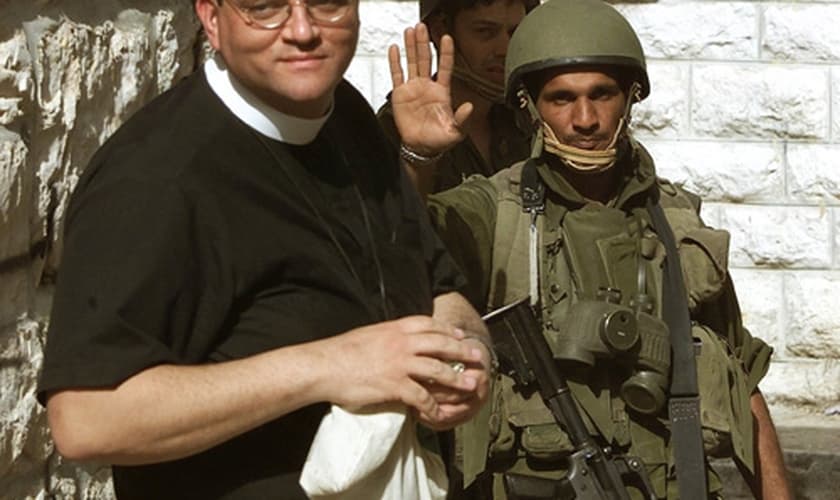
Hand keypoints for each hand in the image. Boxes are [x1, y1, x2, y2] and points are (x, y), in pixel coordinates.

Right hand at [317, 316, 484, 426]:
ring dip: (456, 378)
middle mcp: (401, 343)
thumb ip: (388, 336)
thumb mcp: (369, 334)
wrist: (324, 366)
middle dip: (462, 351)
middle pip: (441, 344)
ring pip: (437, 369)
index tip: (460, 335)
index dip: (448, 330)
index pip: (429, 324)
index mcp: (395, 328)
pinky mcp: (394, 385)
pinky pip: (420, 396)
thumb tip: (396, 339)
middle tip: (478, 357)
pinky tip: (437, 413)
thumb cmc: (341, 352)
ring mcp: (399, 364)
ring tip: (470, 384)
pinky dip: (431, 406)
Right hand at [388, 23, 472, 157]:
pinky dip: (395, 61)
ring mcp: (413, 89)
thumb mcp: (456, 131)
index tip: (446, 38)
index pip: (445, 67)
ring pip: (412, 62)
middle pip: (426, 59)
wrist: (421, 148)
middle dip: (424, 42)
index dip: (446, 53)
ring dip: (411, 47)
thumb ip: (463, 118)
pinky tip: (394, 49)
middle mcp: (428, 87)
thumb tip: (469, 107)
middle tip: (422, 27)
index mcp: (442, 92)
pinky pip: (397, 75)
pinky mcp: (400, 95)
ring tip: (410, 31)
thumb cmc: (439, 140)